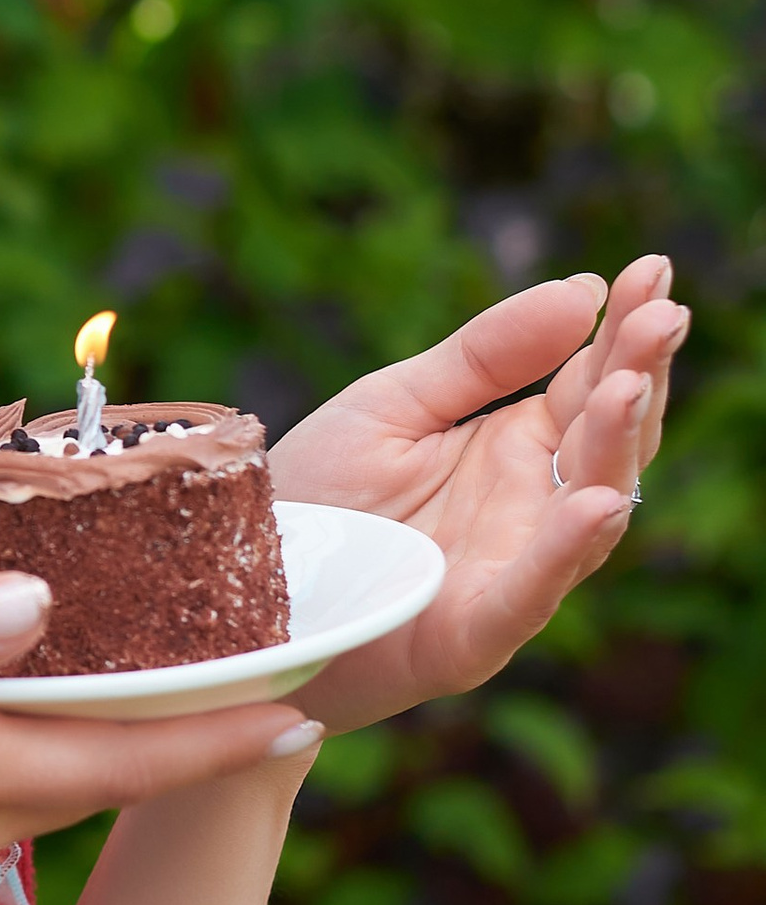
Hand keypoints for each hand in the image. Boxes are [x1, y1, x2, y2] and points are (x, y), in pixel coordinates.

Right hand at [0, 570, 320, 904]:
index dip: (217, 735)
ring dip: (100, 751)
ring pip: (37, 797)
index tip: (308, 710)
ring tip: (146, 690)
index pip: (114, 754)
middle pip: (95, 779)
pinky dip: (17, 770)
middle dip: (182, 738)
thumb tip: (37, 606)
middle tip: (259, 685)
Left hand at [270, 255, 687, 728]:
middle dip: (638, 378)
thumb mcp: (393, 405)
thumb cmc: (324, 502)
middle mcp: (531, 509)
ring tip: (628, 388)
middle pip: (609, 442)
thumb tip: (583, 288)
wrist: (242, 593)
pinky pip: (530, 594)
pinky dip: (563, 552)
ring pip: (588, 516)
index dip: (626, 332)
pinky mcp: (472, 635)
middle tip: (663, 315)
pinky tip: (595, 503)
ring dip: (614, 451)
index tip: (654, 269)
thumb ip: (483, 357)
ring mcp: (510, 574)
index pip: (594, 383)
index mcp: (518, 448)